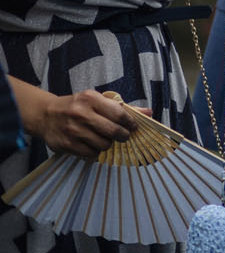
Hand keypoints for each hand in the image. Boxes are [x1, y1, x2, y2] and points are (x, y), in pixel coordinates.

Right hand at [26, 88, 143, 156]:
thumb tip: (149, 113)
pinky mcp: (66, 144)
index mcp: (90, 99)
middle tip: (123, 136)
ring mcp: (72, 130)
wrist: (46, 115)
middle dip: (123, 136)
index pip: (119, 114)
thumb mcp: (98, 100)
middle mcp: (81, 114)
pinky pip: (90, 154)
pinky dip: (96, 152)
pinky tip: (93, 145)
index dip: (131, 123)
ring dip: (108, 144)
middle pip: (113, 132)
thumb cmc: (77, 106)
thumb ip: (123, 107)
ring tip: (105, 139)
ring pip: (103, 145)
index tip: (134, 127)